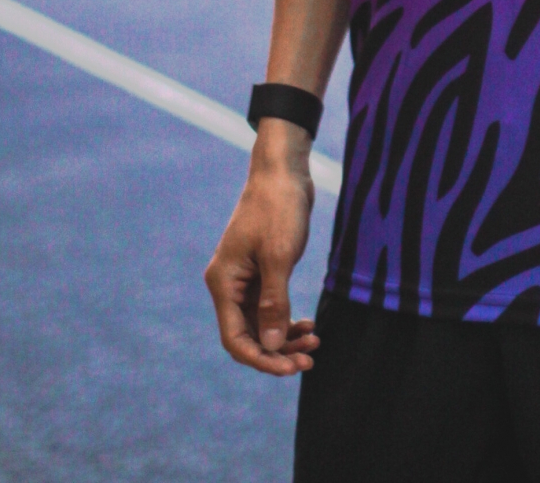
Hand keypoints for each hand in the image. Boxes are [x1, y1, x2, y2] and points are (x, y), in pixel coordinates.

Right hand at [204, 120, 320, 376]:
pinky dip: (287, 318)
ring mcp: (245, 278)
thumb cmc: (278, 207)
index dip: (261, 359)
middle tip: (310, 360)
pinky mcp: (261, 271)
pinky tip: (308, 324)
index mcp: (224, 283)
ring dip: (285, 337)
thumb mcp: (279, 257)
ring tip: (315, 342)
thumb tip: (272, 347)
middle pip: (248, 335)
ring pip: (261, 324)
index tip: (290, 368)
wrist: (285, 171)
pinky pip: (270, 307)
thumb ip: (274, 304)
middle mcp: (229, 285)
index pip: (235, 338)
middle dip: (278, 351)